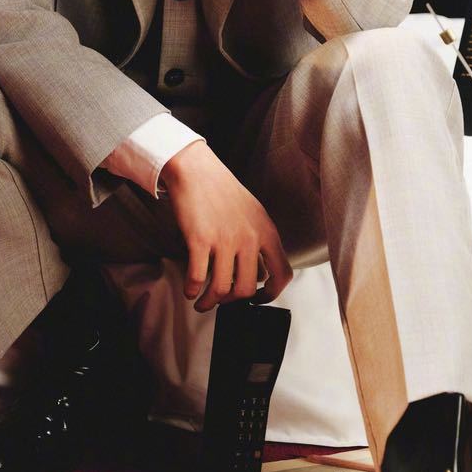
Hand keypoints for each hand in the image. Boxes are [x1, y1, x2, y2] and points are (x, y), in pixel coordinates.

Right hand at [159, 140, 292, 311]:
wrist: (196, 169)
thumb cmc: (222, 190)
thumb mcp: (253, 213)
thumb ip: (259, 241)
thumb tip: (258, 274)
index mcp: (266, 232)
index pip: (282, 274)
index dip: (271, 294)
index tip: (258, 300)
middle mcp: (249, 238)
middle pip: (246, 288)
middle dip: (232, 302)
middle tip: (222, 301)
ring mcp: (224, 239)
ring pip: (221, 288)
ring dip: (209, 302)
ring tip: (202, 303)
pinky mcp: (200, 239)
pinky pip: (197, 277)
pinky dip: (192, 290)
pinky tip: (189, 290)